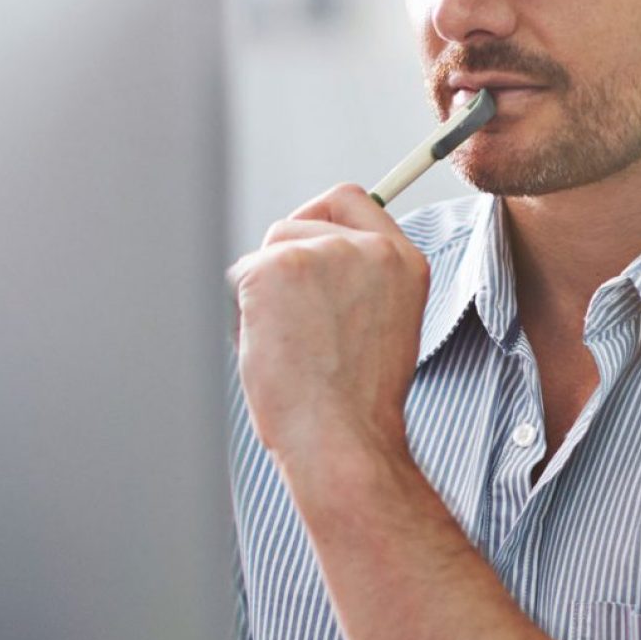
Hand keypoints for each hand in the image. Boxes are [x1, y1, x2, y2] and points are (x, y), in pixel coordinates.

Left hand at [227, 183, 428, 474]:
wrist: (343, 439)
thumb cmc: (356, 402)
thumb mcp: (385, 325)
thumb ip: (359, 281)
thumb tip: (308, 258)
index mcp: (403, 261)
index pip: (353, 200)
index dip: (319, 216)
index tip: (303, 242)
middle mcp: (368, 248)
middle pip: (297, 222)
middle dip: (281, 262)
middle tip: (291, 321)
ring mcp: (321, 253)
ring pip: (265, 251)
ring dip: (262, 292)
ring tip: (286, 344)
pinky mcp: (275, 269)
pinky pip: (237, 276)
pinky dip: (241, 312)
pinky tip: (268, 347)